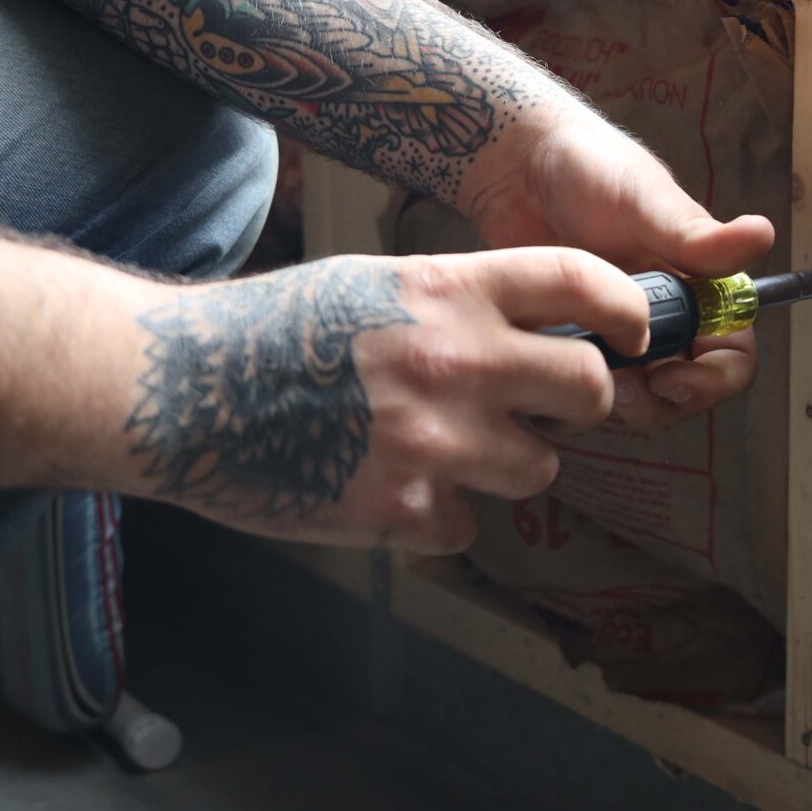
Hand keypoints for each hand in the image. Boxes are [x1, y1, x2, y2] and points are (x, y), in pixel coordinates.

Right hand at [122, 250, 648, 552]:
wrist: (177, 390)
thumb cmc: (272, 332)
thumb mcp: (376, 286)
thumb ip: (460, 307)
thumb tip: (537, 341)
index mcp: (449, 291)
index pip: (582, 285)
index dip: (626, 311)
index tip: (635, 334)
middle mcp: (456, 361)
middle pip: (591, 391)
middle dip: (576, 405)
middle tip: (537, 409)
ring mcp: (433, 441)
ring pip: (538, 469)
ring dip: (504, 466)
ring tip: (436, 449)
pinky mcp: (401, 509)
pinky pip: (464, 525)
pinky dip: (434, 517)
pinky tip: (381, 488)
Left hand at [462, 112, 777, 427]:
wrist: (514, 165)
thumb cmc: (588, 167)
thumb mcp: (644, 199)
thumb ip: (696, 234)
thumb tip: (760, 237)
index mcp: (698, 287)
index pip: (732, 354)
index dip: (715, 378)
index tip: (673, 376)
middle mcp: (664, 319)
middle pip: (688, 392)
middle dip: (662, 403)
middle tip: (621, 389)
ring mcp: (617, 336)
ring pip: (638, 401)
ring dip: (617, 404)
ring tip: (582, 377)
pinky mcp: (571, 345)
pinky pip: (583, 390)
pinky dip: (573, 393)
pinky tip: (548, 370)